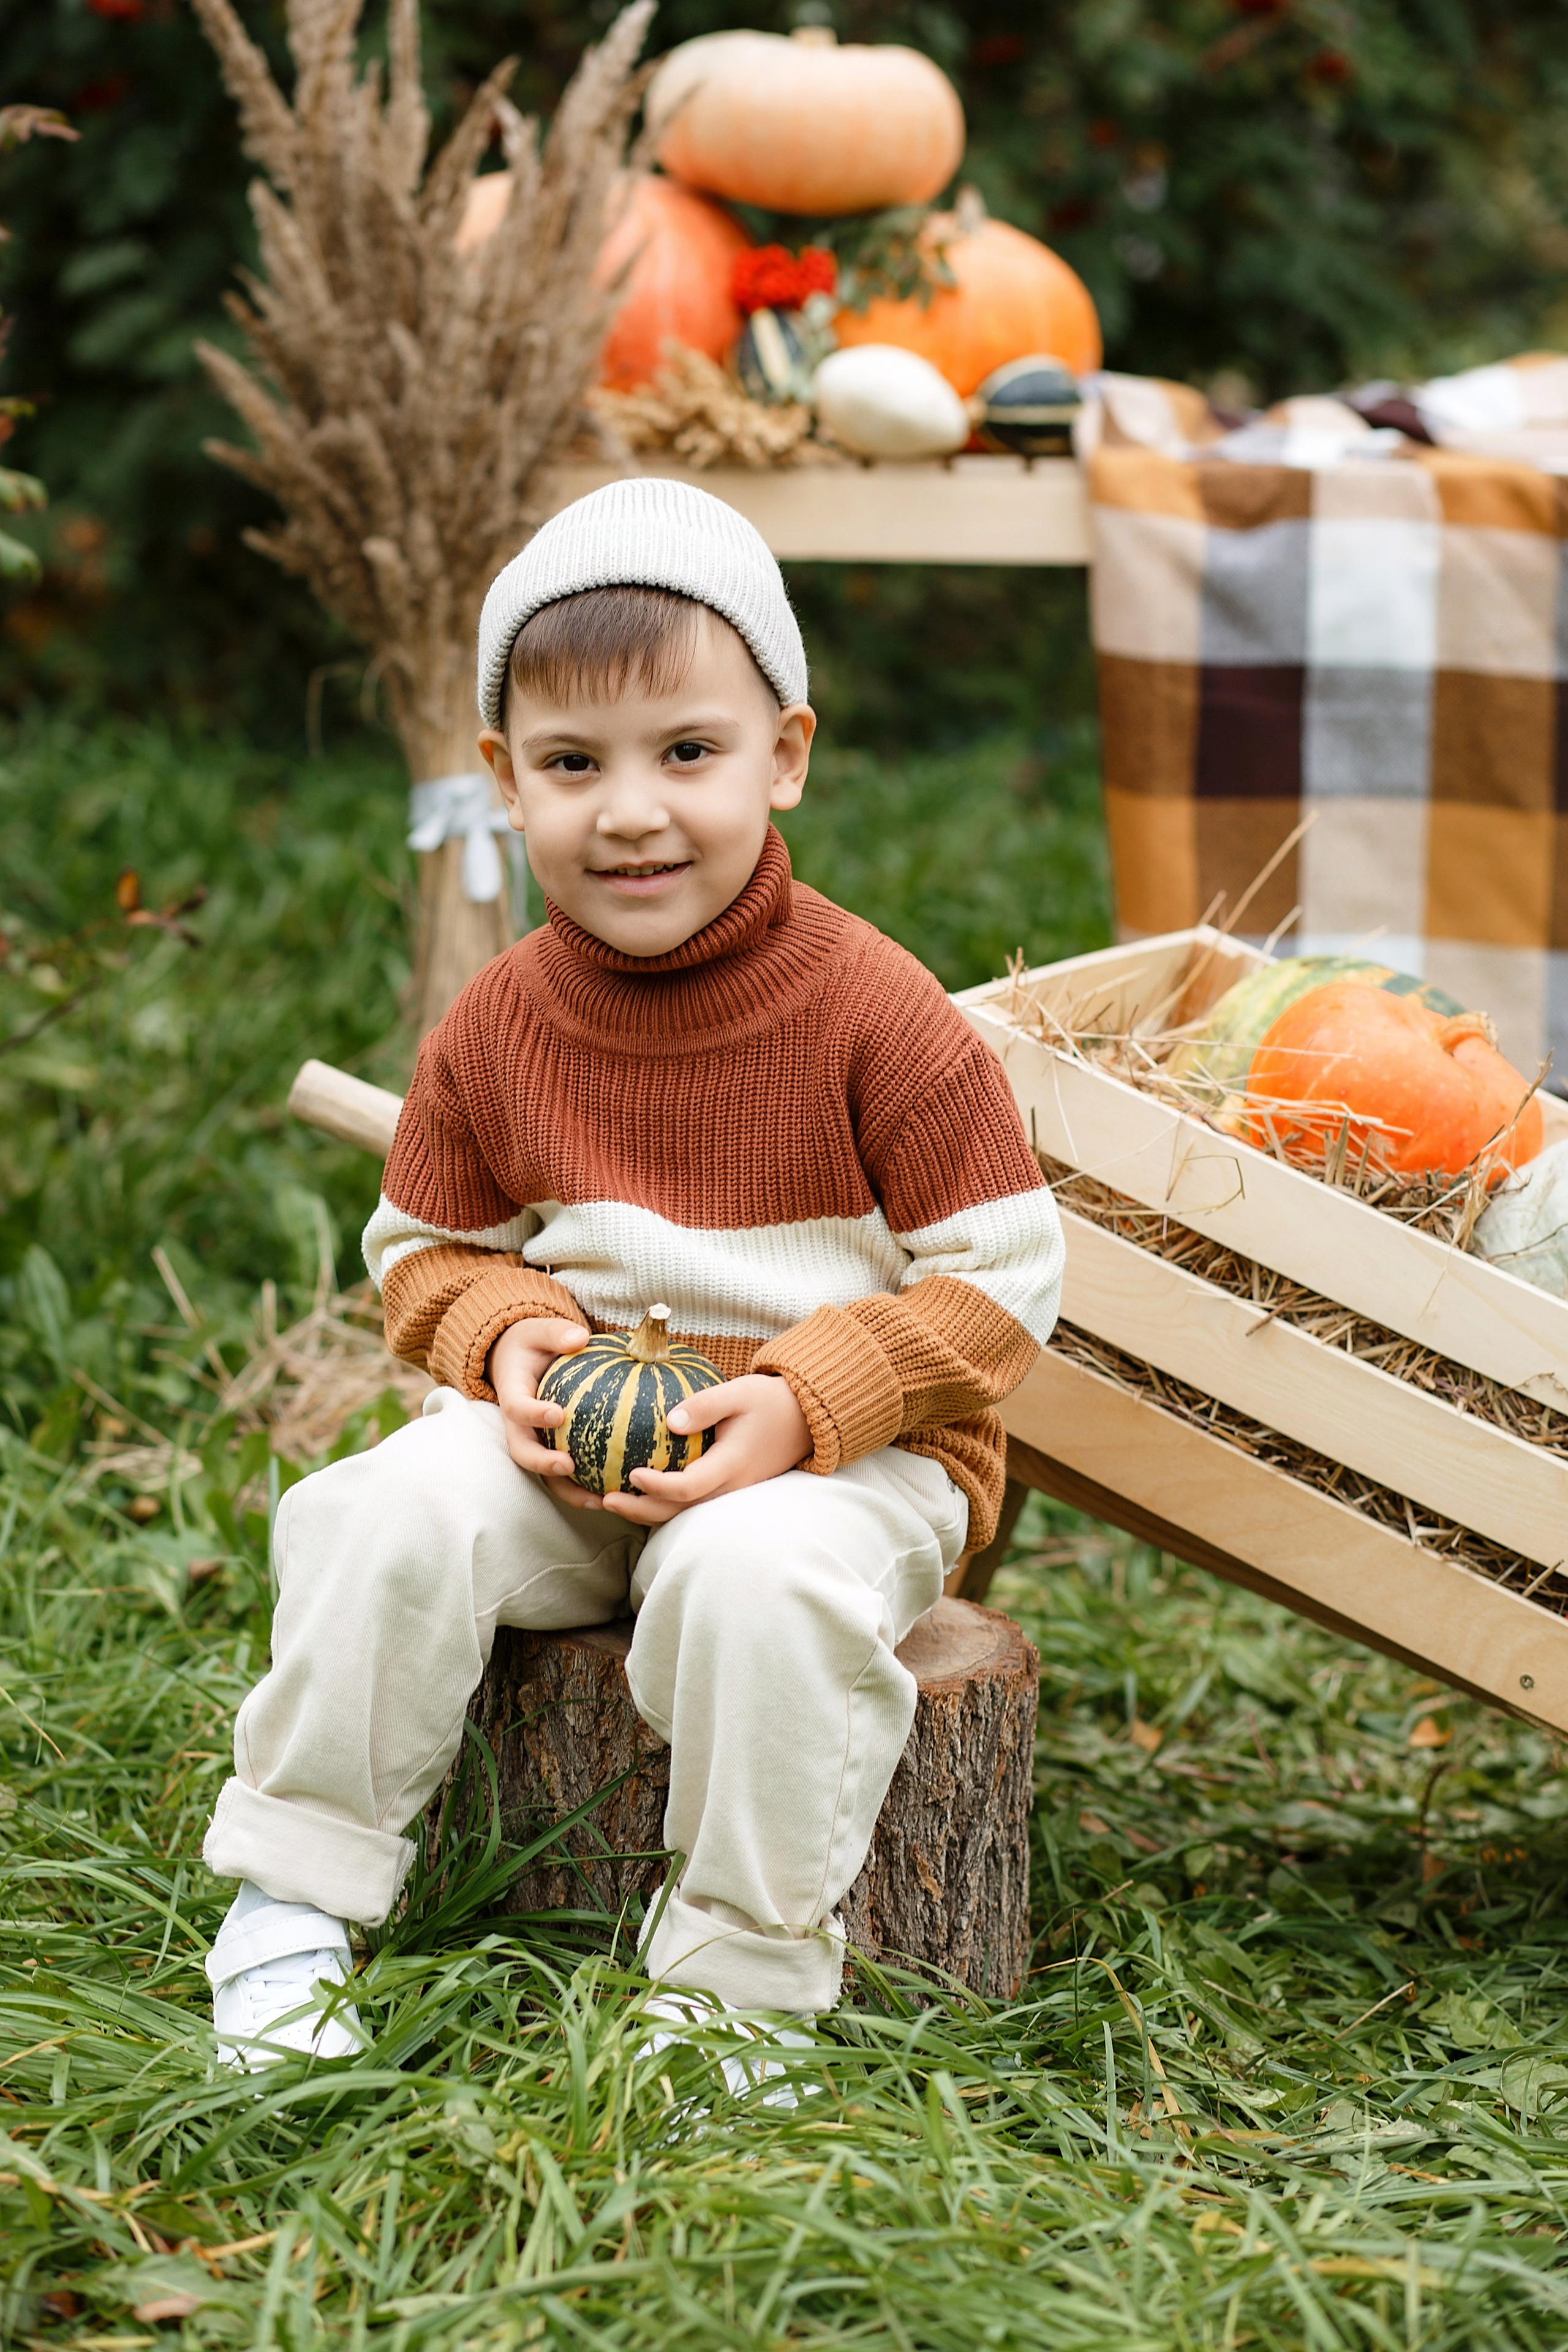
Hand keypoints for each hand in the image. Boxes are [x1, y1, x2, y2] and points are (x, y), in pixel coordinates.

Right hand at [488, 1317, 599, 1496]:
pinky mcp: (548, 1449)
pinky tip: (613, 1494)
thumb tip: (580, 1337)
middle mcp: (518, 1424)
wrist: (518, 1360)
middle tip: (568, 1466)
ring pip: (542, 1473)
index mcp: (512, 1393)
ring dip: (566, 1489)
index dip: (533, 1414)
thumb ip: (555, 1333)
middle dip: (542, 1462)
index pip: (516, 1408)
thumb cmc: (532, 1344)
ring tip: (598, 1499)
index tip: (558, 1414)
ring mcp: (532, 1440)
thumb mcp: (539, 1330)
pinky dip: (583, 1487)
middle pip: (521, 1451)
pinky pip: (563, 1474)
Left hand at [599, 1372, 811, 1526]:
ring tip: (609, 1500)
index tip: (631, 1474)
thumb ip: (706, 1404)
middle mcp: (729, 1486)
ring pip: (682, 1512)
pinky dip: (660, 1501)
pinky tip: (634, 1490)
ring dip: (646, 1510)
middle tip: (604, 1499)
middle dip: (640, 1510)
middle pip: (679, 1510)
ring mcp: (728, 1492)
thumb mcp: (740, 1392)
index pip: (690, 1486)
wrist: (804, 1420)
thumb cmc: (770, 1401)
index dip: (658, 1486)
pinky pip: (689, 1502)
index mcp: (732, 1465)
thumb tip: (669, 1419)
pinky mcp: (725, 1488)